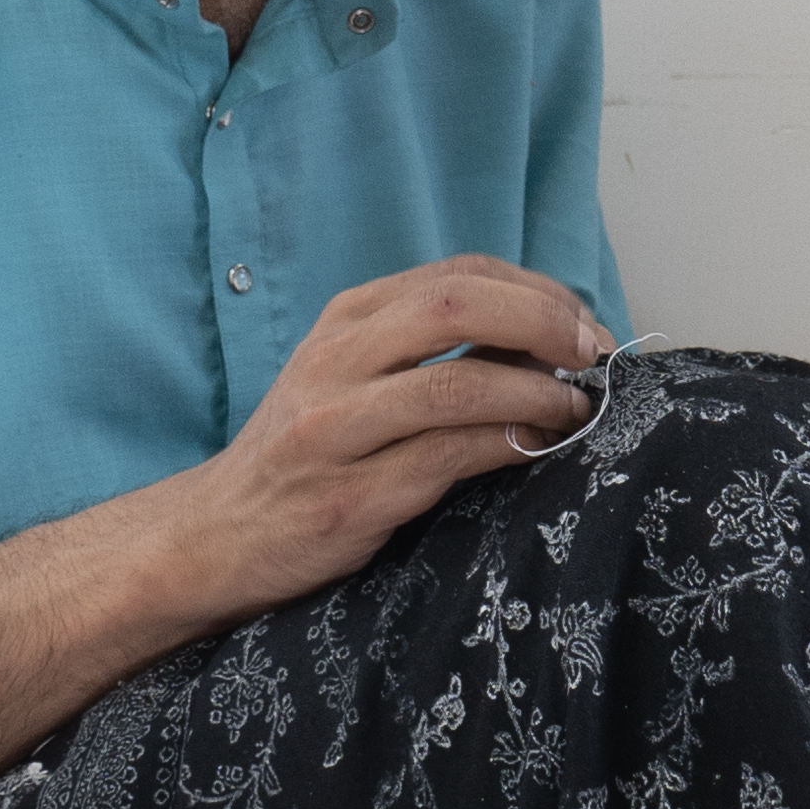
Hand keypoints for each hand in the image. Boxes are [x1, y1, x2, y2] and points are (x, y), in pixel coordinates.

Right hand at [133, 256, 608, 630]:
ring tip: (577, 408)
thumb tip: (545, 335)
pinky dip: (509, 445)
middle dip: (543, 321)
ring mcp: (336, 429)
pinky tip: (540, 446)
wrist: (216, 534)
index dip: (537, 291)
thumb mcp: (352, 378)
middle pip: (457, 306)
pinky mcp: (348, 496)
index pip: (459, 274)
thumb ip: (429, 350)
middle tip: (593, 354)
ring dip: (536, 392)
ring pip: (456, 385)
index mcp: (346, 320)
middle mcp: (335, 361)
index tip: (584, 324)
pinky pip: (448, 458)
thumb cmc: (306, 455)